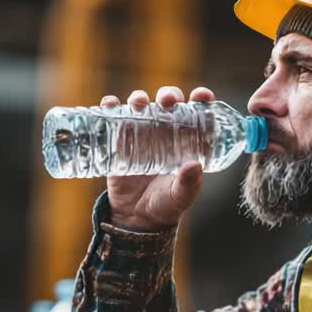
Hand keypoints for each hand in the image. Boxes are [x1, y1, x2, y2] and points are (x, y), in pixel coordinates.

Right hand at [102, 86, 215, 231]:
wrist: (137, 217)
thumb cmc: (166, 205)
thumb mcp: (180, 196)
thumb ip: (189, 183)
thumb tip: (194, 165)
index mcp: (188, 140)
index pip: (198, 113)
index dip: (202, 99)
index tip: (201, 96)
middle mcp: (166, 131)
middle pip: (169, 103)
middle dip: (169, 94)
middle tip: (167, 101)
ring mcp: (142, 133)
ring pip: (142, 105)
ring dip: (139, 98)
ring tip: (138, 103)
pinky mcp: (120, 140)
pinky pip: (114, 117)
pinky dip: (110, 106)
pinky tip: (110, 104)